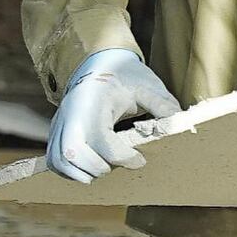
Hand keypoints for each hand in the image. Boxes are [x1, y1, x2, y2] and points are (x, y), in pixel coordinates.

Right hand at [46, 49, 181, 182]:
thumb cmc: (125, 76)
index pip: (101, 140)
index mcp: (94, 102)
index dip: (122, 157)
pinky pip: (54, 160)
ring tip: (106, 167)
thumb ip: (163, 106)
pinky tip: (91, 168)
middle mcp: (71, 113)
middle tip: (120, 163)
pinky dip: (70, 171)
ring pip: (59, 160)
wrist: (99, 63)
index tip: (140, 160)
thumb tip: (182, 126)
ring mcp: (59, 123)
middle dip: (99, 167)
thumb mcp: (148, 87)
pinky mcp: (55, 131)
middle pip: (72, 153)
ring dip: (83, 173)